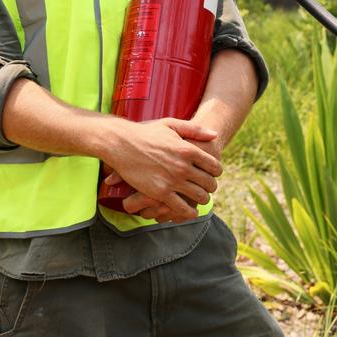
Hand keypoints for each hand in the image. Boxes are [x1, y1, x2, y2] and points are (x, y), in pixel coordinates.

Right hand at [103, 118, 222, 221]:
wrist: (121, 143)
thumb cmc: (145, 133)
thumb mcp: (171, 124)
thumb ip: (195, 129)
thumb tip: (215, 135)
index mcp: (188, 149)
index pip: (214, 166)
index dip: (215, 172)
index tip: (211, 174)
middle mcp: (183, 166)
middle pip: (210, 184)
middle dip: (210, 187)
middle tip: (206, 188)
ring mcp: (172, 180)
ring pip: (199, 197)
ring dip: (201, 200)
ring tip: (197, 199)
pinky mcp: (160, 192)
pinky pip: (182, 208)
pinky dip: (188, 212)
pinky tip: (189, 211)